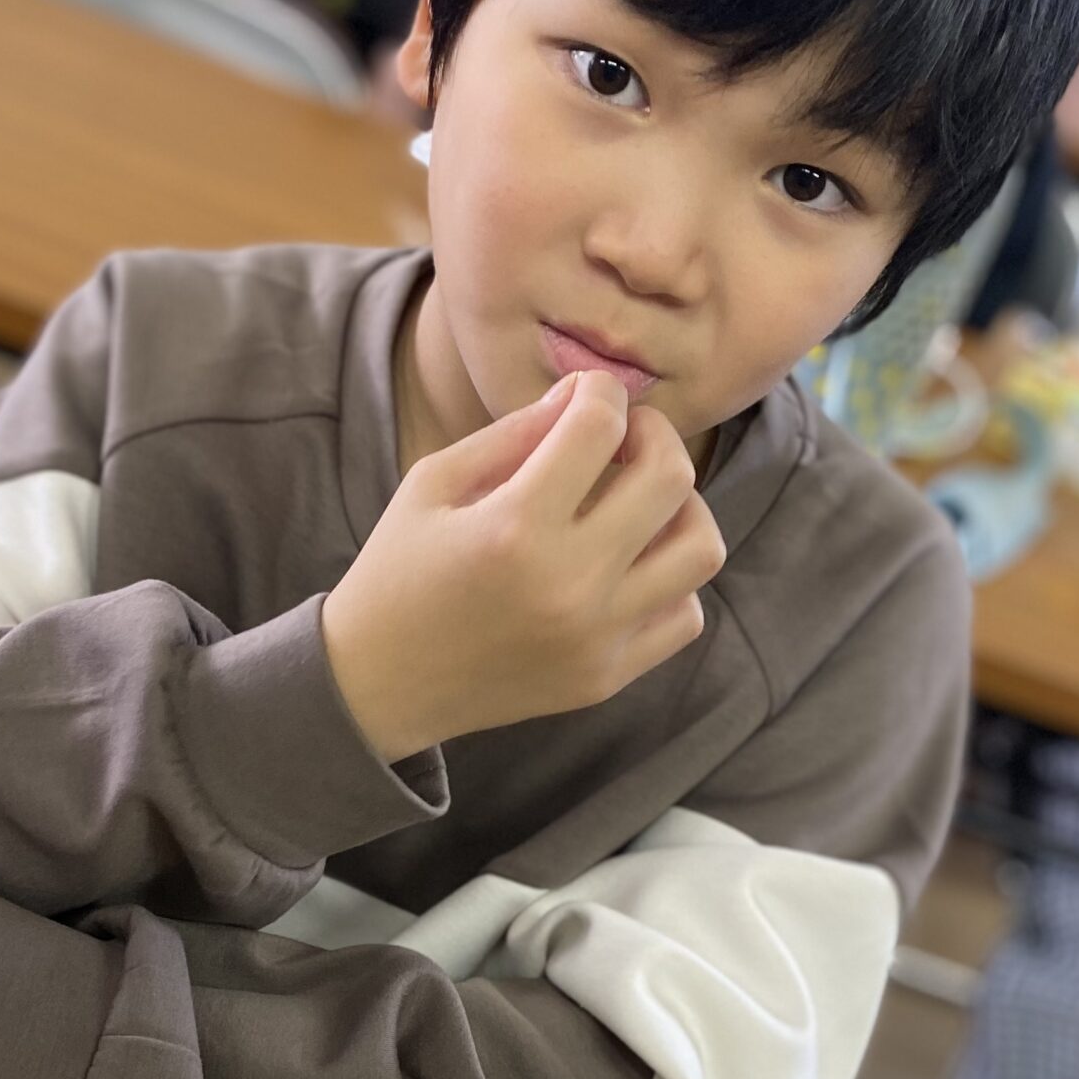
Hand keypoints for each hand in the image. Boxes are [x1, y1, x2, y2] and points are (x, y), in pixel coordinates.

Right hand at [322, 369, 725, 760]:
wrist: (378, 687)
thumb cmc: (398, 573)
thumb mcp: (433, 484)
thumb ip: (513, 433)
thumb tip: (586, 395)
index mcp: (514, 527)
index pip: (600, 426)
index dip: (601, 391)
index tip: (587, 397)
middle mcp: (567, 584)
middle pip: (671, 477)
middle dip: (653, 436)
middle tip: (623, 440)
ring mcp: (595, 637)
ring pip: (700, 548)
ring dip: (679, 508)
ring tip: (639, 504)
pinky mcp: (606, 676)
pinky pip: (684, 615)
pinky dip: (670, 580)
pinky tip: (628, 566)